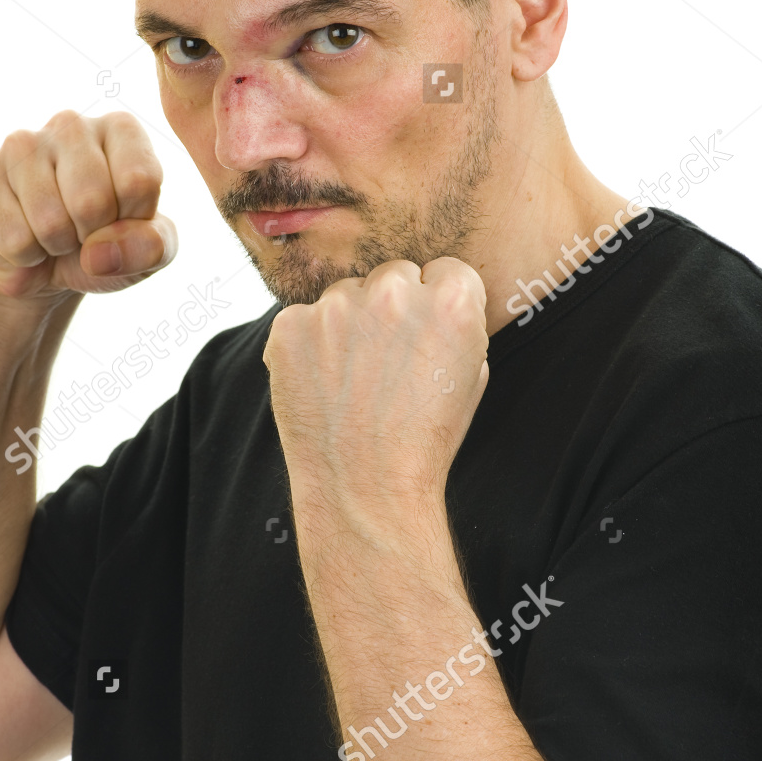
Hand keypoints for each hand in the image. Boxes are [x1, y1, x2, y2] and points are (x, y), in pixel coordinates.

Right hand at [0, 110, 176, 300]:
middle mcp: (70, 125)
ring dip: (57, 247)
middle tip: (84, 232)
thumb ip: (152, 247)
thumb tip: (101, 251)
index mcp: (120, 129)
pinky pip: (14, 239)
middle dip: (91, 237)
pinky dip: (24, 256)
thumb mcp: (149, 253)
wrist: (45, 267)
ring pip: (49, 222)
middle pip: (92, 201)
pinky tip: (24, 236)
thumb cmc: (105, 246)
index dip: (132, 220)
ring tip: (56, 234)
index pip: (139, 180)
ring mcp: (21, 145)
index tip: (122, 219)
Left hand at [263, 257, 488, 514]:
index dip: (436, 307)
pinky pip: (303, 319)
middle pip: (393, 276)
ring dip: (348, 325)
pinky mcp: (290, 326)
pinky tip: (322, 386)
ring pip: (346, 295)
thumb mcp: (471, 376)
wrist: (365, 489)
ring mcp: (336, 307)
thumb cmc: (423, 441)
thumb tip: (436, 296)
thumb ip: (458, 325)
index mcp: (450, 302)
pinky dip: (308, 347)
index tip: (426, 339)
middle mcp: (394, 293)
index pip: (444, 272)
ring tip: (353, 382)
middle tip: (386, 364)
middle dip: (392, 309)